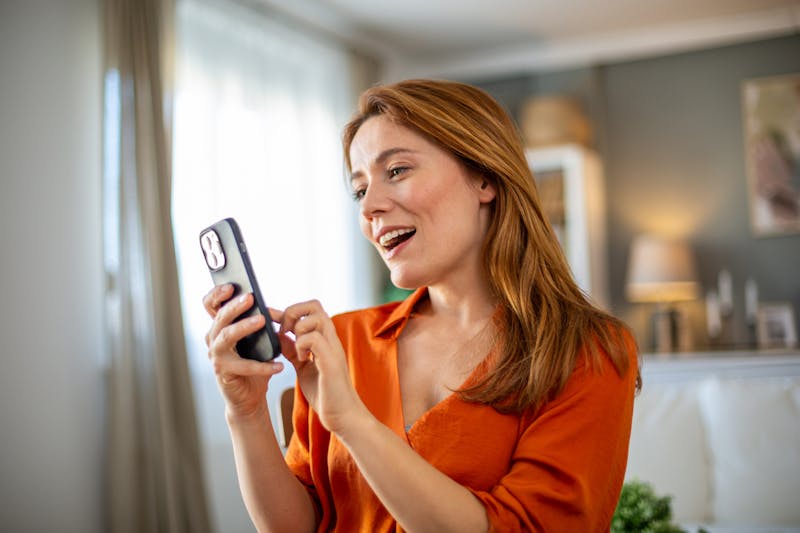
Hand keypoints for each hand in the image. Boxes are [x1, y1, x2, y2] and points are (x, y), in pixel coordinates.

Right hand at [203, 284, 284, 419]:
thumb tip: (271, 309)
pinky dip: (263, 366)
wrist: (250, 395)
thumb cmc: (254, 362)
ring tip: (262, 320)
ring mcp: (216, 356)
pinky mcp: (224, 373)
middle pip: (219, 317)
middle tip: (250, 297)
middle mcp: (213, 339)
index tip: (231, 285)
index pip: (210, 305)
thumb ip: (259, 323)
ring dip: (243, 326)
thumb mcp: (257, 340)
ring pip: (226, 336)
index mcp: (220, 327)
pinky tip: (279, 365)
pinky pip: (243, 366)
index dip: (217, 294)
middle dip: (234, 306)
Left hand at [272, 300, 364, 433]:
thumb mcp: (303, 367)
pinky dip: (302, 346)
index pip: (310, 308)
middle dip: (292, 313)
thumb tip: (278, 335)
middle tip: (284, 333)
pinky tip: (302, 360)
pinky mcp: (331, 361)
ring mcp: (333, 348)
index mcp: (324, 339)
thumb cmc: (325, 393)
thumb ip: (292, 350)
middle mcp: (330, 339)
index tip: (273, 321)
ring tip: (296, 350)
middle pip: (314, 304)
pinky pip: (314, 338)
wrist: (342, 416)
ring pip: (315, 317)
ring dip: (298, 330)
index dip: (289, 311)